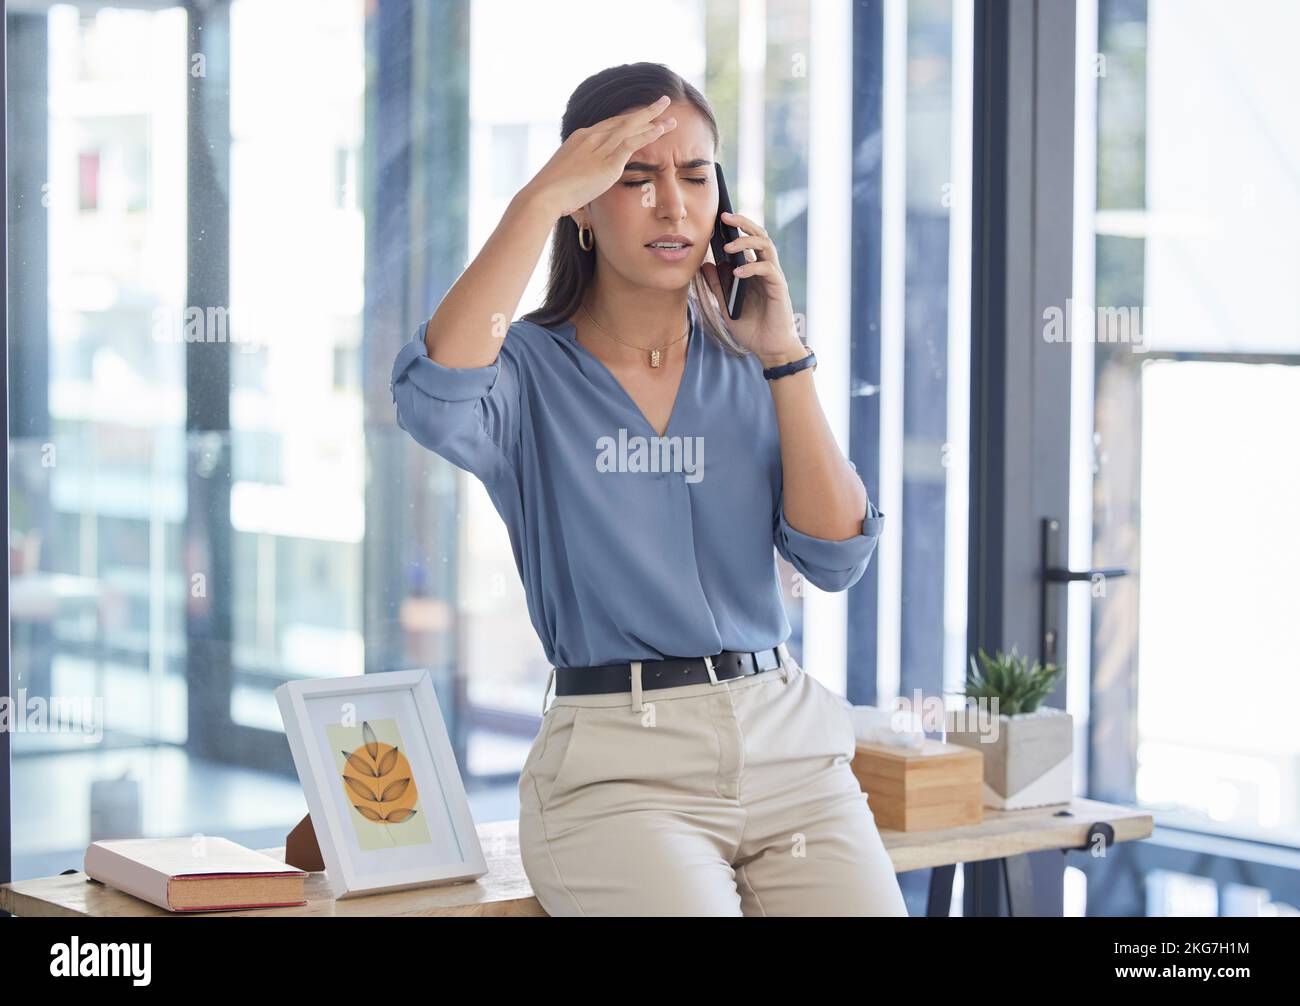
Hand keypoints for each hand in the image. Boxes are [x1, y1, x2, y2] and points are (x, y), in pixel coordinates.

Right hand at [525, 95, 678, 219]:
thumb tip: (585, 185)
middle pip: (623, 120)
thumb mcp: (566, 178)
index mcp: (580, 139)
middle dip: (645, 111)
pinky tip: (661, 129)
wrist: (544, 196)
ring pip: (631, 127)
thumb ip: (580, 176)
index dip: (627, 120)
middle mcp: (591, 137)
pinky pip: (632, 143)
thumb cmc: (551, 194)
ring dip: (653, 120)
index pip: (609, 125)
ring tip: (671, 115)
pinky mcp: (607, 161)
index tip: (641, 115)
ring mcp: (599, 147)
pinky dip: (647, 135)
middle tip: (663, 101)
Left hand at [700, 211, 806, 365]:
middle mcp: (765, 268)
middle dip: (743, 223)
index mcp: (753, 269)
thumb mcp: (726, 304)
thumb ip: (718, 285)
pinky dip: (751, 268)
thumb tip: (705, 265)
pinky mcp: (778, 287)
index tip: (716, 219)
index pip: (746, 241)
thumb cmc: (751, 327)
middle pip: (759, 235)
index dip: (734, 228)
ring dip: (747, 241)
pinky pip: (767, 269)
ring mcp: (773, 276)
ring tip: (728, 246)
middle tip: (724, 217)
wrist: (769, 348)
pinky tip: (737, 273)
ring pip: (766, 246)